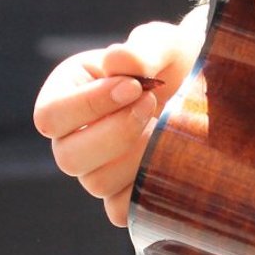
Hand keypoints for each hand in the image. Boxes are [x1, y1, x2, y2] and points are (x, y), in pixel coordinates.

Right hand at [33, 18, 201, 226]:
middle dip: (116, 133)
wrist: (203, 89)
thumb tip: (117, 62)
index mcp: (66, 94)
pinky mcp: (121, 195)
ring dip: (136, 156)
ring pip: (96, 182)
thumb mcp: (163, 44)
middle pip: (68, 157)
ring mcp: (95, 170)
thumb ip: (143, 48)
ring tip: (164, 129)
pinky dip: (144, 189)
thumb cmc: (172, 62)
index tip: (134, 87)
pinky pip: (120, 210)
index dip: (89, 105)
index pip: (51, 115)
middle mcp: (72, 137)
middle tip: (152, 106)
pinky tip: (167, 159)